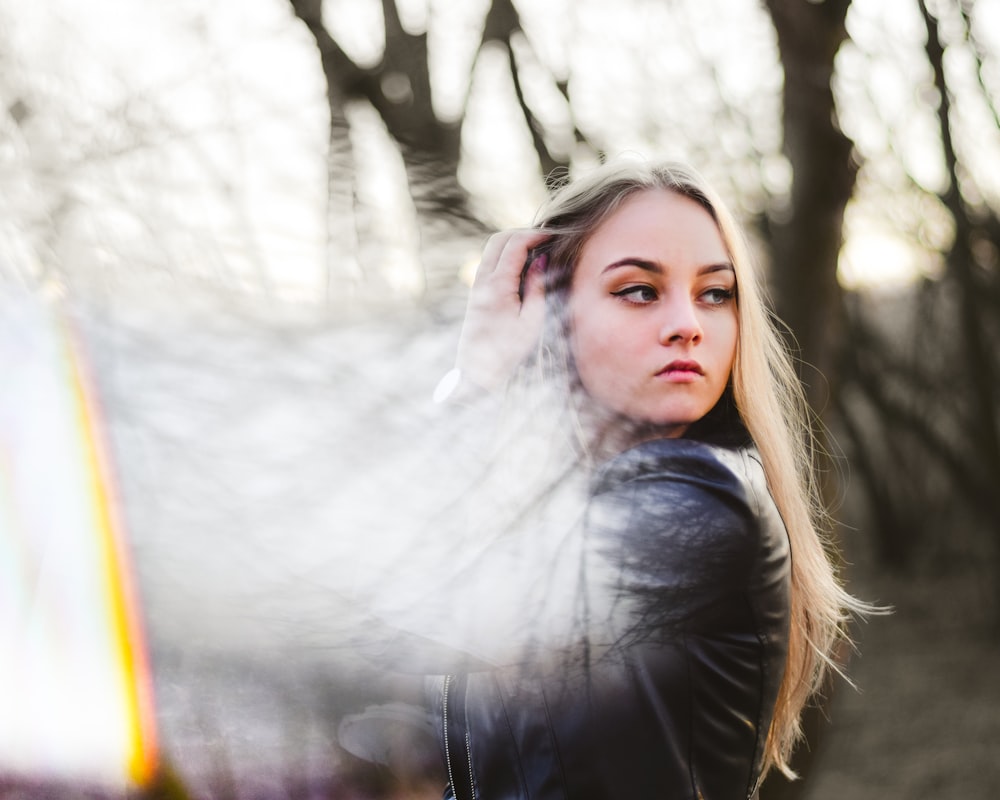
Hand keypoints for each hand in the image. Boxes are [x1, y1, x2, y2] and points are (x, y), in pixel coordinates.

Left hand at [455, 229, 550, 391]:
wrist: (477, 372)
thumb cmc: (508, 352)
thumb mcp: (531, 321)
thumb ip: (537, 287)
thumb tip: (541, 261)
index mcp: (497, 285)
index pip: (515, 244)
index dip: (536, 235)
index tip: (555, 235)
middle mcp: (482, 281)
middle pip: (499, 239)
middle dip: (522, 233)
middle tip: (545, 239)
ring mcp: (476, 286)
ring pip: (491, 249)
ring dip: (512, 243)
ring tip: (536, 250)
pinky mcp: (475, 294)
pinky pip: (489, 263)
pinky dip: (504, 256)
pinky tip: (521, 266)